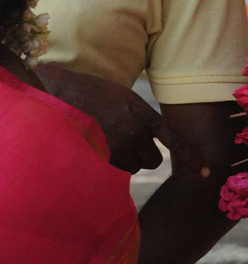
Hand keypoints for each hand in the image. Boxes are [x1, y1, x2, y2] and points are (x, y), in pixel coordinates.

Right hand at [37, 64, 198, 174]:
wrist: (58, 92)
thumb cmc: (89, 91)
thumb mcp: (124, 97)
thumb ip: (140, 118)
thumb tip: (146, 141)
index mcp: (143, 115)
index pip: (175, 141)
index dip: (193, 158)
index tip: (206, 172)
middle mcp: (133, 132)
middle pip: (151, 161)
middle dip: (141, 156)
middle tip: (125, 143)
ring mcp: (116, 146)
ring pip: (131, 167)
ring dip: (123, 161)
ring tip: (105, 141)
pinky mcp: (99, 156)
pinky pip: (112, 170)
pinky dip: (107, 163)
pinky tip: (94, 146)